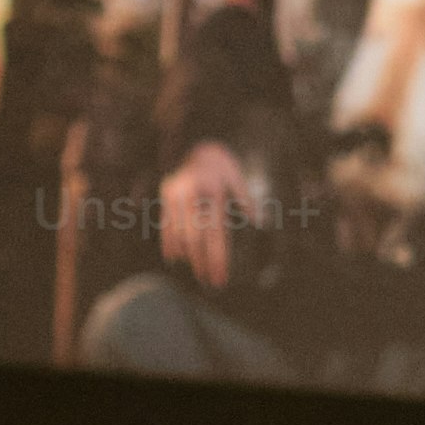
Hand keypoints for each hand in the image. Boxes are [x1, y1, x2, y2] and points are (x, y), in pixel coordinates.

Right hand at [158, 140, 254, 288]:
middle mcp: (192, 195)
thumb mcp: (237, 177)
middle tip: (210, 282)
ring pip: (179, 234)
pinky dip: (170, 242)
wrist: (197, 142)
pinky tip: (175, 258)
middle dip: (203, 263)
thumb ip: (245, 199)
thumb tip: (258, 222)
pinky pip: (165, 224)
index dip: (217, 258)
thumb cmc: (222, 164)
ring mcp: (176, 195)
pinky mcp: (166, 195)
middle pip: (196, 239)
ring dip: (187, 256)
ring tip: (197, 273)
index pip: (215, 234)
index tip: (221, 277)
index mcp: (213, 192)